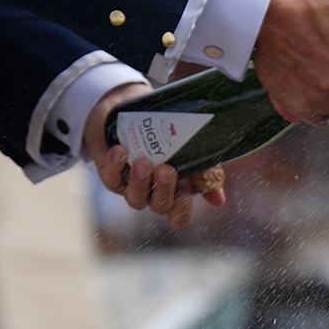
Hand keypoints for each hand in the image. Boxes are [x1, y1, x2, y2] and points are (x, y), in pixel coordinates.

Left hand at [88, 82, 225, 226]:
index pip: (179, 216)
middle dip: (164, 190)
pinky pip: (111, 179)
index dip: (182, 208)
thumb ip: (206, 174)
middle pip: (159, 207)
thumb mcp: (191, 151)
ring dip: (140, 183)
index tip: (186, 185)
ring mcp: (130, 188)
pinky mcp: (110, 175)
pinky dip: (115, 166)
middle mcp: (152, 196)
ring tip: (144, 162)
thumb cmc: (166, 135)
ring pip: (135, 199)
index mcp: (174, 194)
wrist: (132, 112)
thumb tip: (218, 201)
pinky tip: (120, 151)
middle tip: (167, 169)